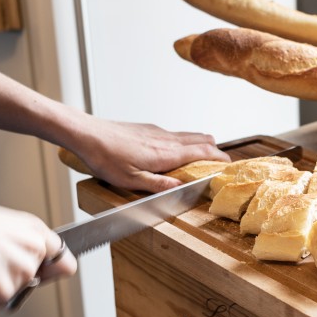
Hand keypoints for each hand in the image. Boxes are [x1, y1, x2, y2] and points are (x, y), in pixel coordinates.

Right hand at [0, 187, 76, 316]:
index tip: (45, 276)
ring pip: (7, 297)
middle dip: (7, 282)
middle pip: (30, 283)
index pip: (64, 263)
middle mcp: (33, 253)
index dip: (53, 272)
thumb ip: (17, 240)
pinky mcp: (3, 292)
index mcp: (34, 233)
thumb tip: (16, 253)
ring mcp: (20, 275)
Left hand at [69, 118, 229, 192]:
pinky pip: (175, 134)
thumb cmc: (104, 158)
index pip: (203, 152)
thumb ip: (158, 185)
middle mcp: (165, 139)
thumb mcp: (130, 180)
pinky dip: (184, 142)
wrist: (87, 134)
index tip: (229, 165)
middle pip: (201, 140)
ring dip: (200, 146)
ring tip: (202, 159)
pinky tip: (174, 153)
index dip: (219, 158)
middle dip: (214, 151)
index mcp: (165, 153)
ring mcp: (157, 132)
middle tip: (219, 163)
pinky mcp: (148, 129)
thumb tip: (181, 187)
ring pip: (189, 135)